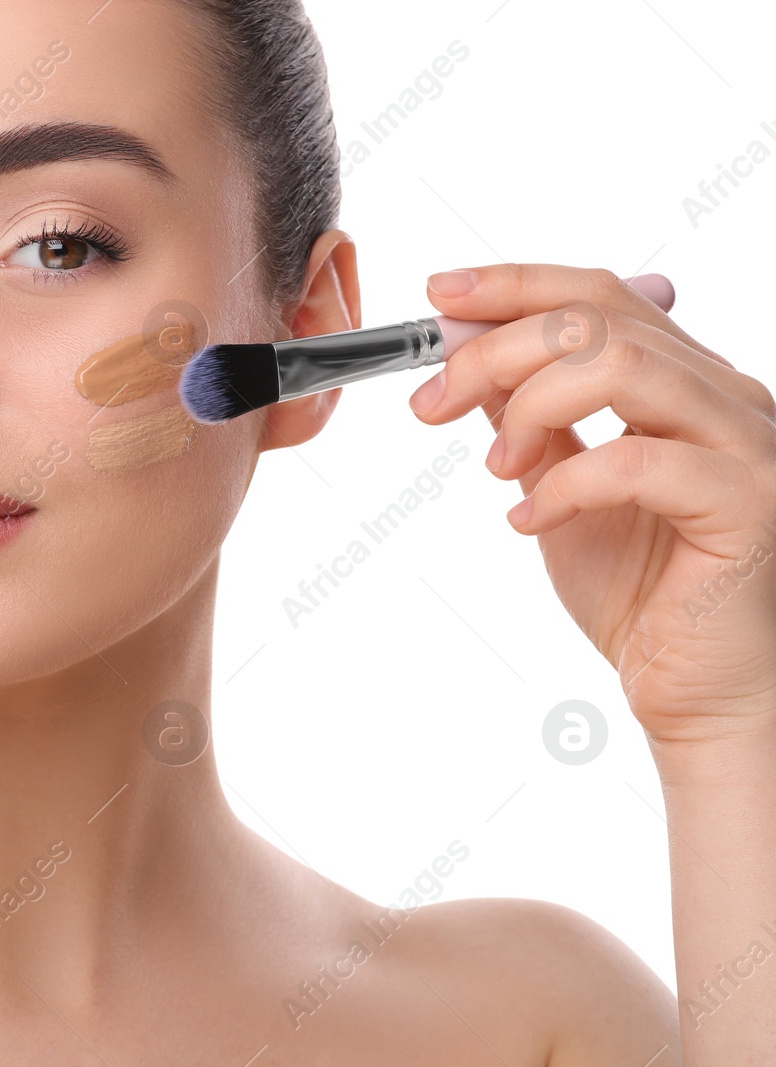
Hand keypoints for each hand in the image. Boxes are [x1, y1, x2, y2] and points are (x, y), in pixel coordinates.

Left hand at [408, 264, 775, 750]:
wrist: (696, 691)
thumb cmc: (639, 592)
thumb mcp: (557, 486)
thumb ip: (528, 416)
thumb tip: (466, 353)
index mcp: (686, 380)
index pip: (600, 295)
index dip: (513, 285)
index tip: (436, 297)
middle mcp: (726, 396)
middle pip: (600, 319)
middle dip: (495, 350)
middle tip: (432, 403)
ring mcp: (748, 445)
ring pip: (624, 365)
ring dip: (530, 407)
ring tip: (497, 469)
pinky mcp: (749, 504)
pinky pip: (639, 461)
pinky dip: (563, 486)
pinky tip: (528, 521)